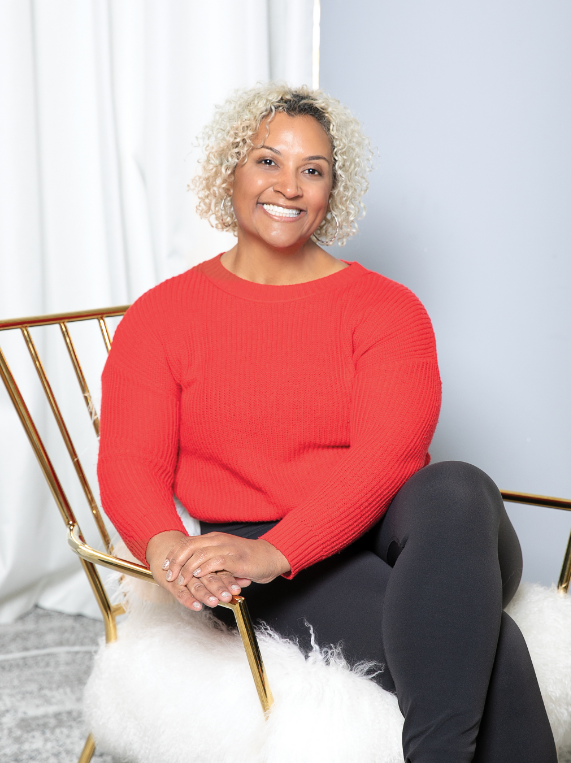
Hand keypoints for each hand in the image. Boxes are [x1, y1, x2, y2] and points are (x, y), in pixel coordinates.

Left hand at [146, 530, 289, 611]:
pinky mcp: (236, 559)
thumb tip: (192, 567)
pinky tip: (198, 577)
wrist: (271, 556)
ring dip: (187, 569)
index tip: (164, 566)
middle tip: (168, 576)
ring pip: (200, 555)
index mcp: (214, 539)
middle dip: (175, 562)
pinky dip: (205, 569)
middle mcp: (218, 541)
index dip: (173, 555)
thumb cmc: (249, 559)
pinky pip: (216, 562)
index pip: (187, 543)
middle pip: (189, 547)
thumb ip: (211, 557)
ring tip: (180, 581)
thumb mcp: (225, 554)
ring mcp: (227, 548)